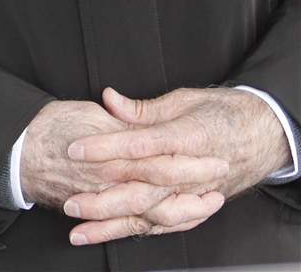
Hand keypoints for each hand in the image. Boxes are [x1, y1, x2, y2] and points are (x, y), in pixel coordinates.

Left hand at [60, 86, 287, 245]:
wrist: (264, 134)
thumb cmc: (223, 113)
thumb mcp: (185, 100)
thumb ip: (143, 108)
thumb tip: (108, 99)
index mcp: (184, 139)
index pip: (139, 146)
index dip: (105, 148)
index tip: (75, 149)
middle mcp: (187, 173)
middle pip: (141, 191)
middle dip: (103, 201)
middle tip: (70, 202)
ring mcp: (192, 194)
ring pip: (149, 216)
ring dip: (113, 225)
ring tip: (81, 231)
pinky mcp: (194, 205)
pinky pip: (166, 225)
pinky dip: (138, 232)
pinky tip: (111, 235)